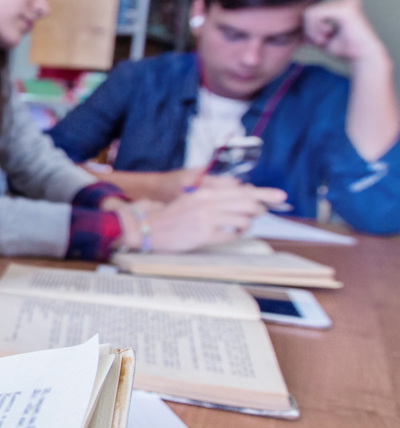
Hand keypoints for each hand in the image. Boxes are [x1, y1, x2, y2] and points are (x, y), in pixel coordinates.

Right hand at [119, 183, 286, 252]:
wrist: (149, 229)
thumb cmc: (171, 215)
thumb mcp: (192, 199)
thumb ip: (214, 196)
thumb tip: (242, 195)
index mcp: (206, 192)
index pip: (242, 190)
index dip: (264, 193)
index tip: (280, 196)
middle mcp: (208, 203)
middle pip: (247, 204)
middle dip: (258, 209)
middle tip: (260, 212)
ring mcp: (207, 220)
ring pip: (243, 221)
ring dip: (244, 225)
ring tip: (236, 226)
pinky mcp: (204, 236)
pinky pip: (231, 237)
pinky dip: (233, 236)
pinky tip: (227, 235)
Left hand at [304, 0, 389, 67]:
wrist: (364, 59)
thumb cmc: (346, 51)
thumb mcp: (323, 38)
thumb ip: (310, 31)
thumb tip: (291, 30)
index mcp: (344, 6)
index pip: (313, 11)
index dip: (310, 28)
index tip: (322, 40)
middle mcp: (347, 1)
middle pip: (310, 10)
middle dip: (311, 30)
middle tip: (324, 41)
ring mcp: (347, 3)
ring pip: (310, 12)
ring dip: (313, 31)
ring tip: (326, 39)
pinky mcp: (345, 9)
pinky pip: (314, 14)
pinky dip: (315, 29)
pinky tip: (328, 35)